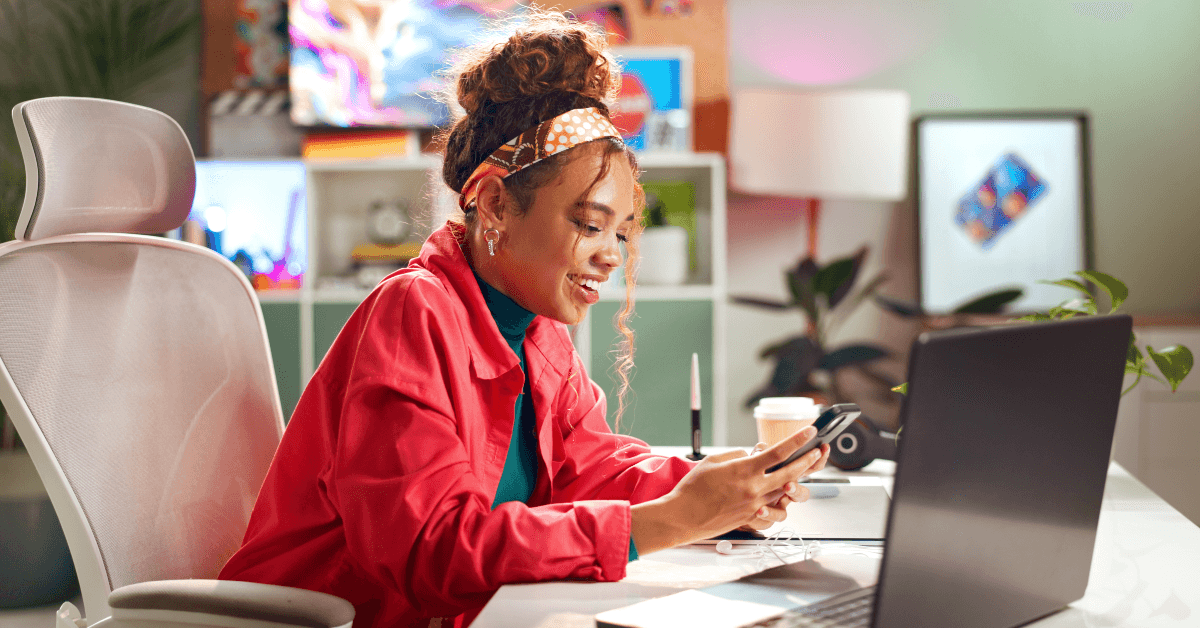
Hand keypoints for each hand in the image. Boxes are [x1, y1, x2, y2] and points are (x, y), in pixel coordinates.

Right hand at [630, 427, 829, 551]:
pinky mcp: (750, 518)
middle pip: (791, 472)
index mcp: (745, 470)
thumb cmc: (693, 488)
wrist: (684, 516)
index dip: (798, 440)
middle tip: (817, 452)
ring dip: (794, 480)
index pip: (779, 452)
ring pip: (784, 491)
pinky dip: (777, 503)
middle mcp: (754, 488)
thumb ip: (737, 456)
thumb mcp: (713, 461)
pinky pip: (772, 510)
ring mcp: (754, 504)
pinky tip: (778, 498)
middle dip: (808, 461)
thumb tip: (752, 456)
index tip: (809, 431)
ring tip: (798, 473)